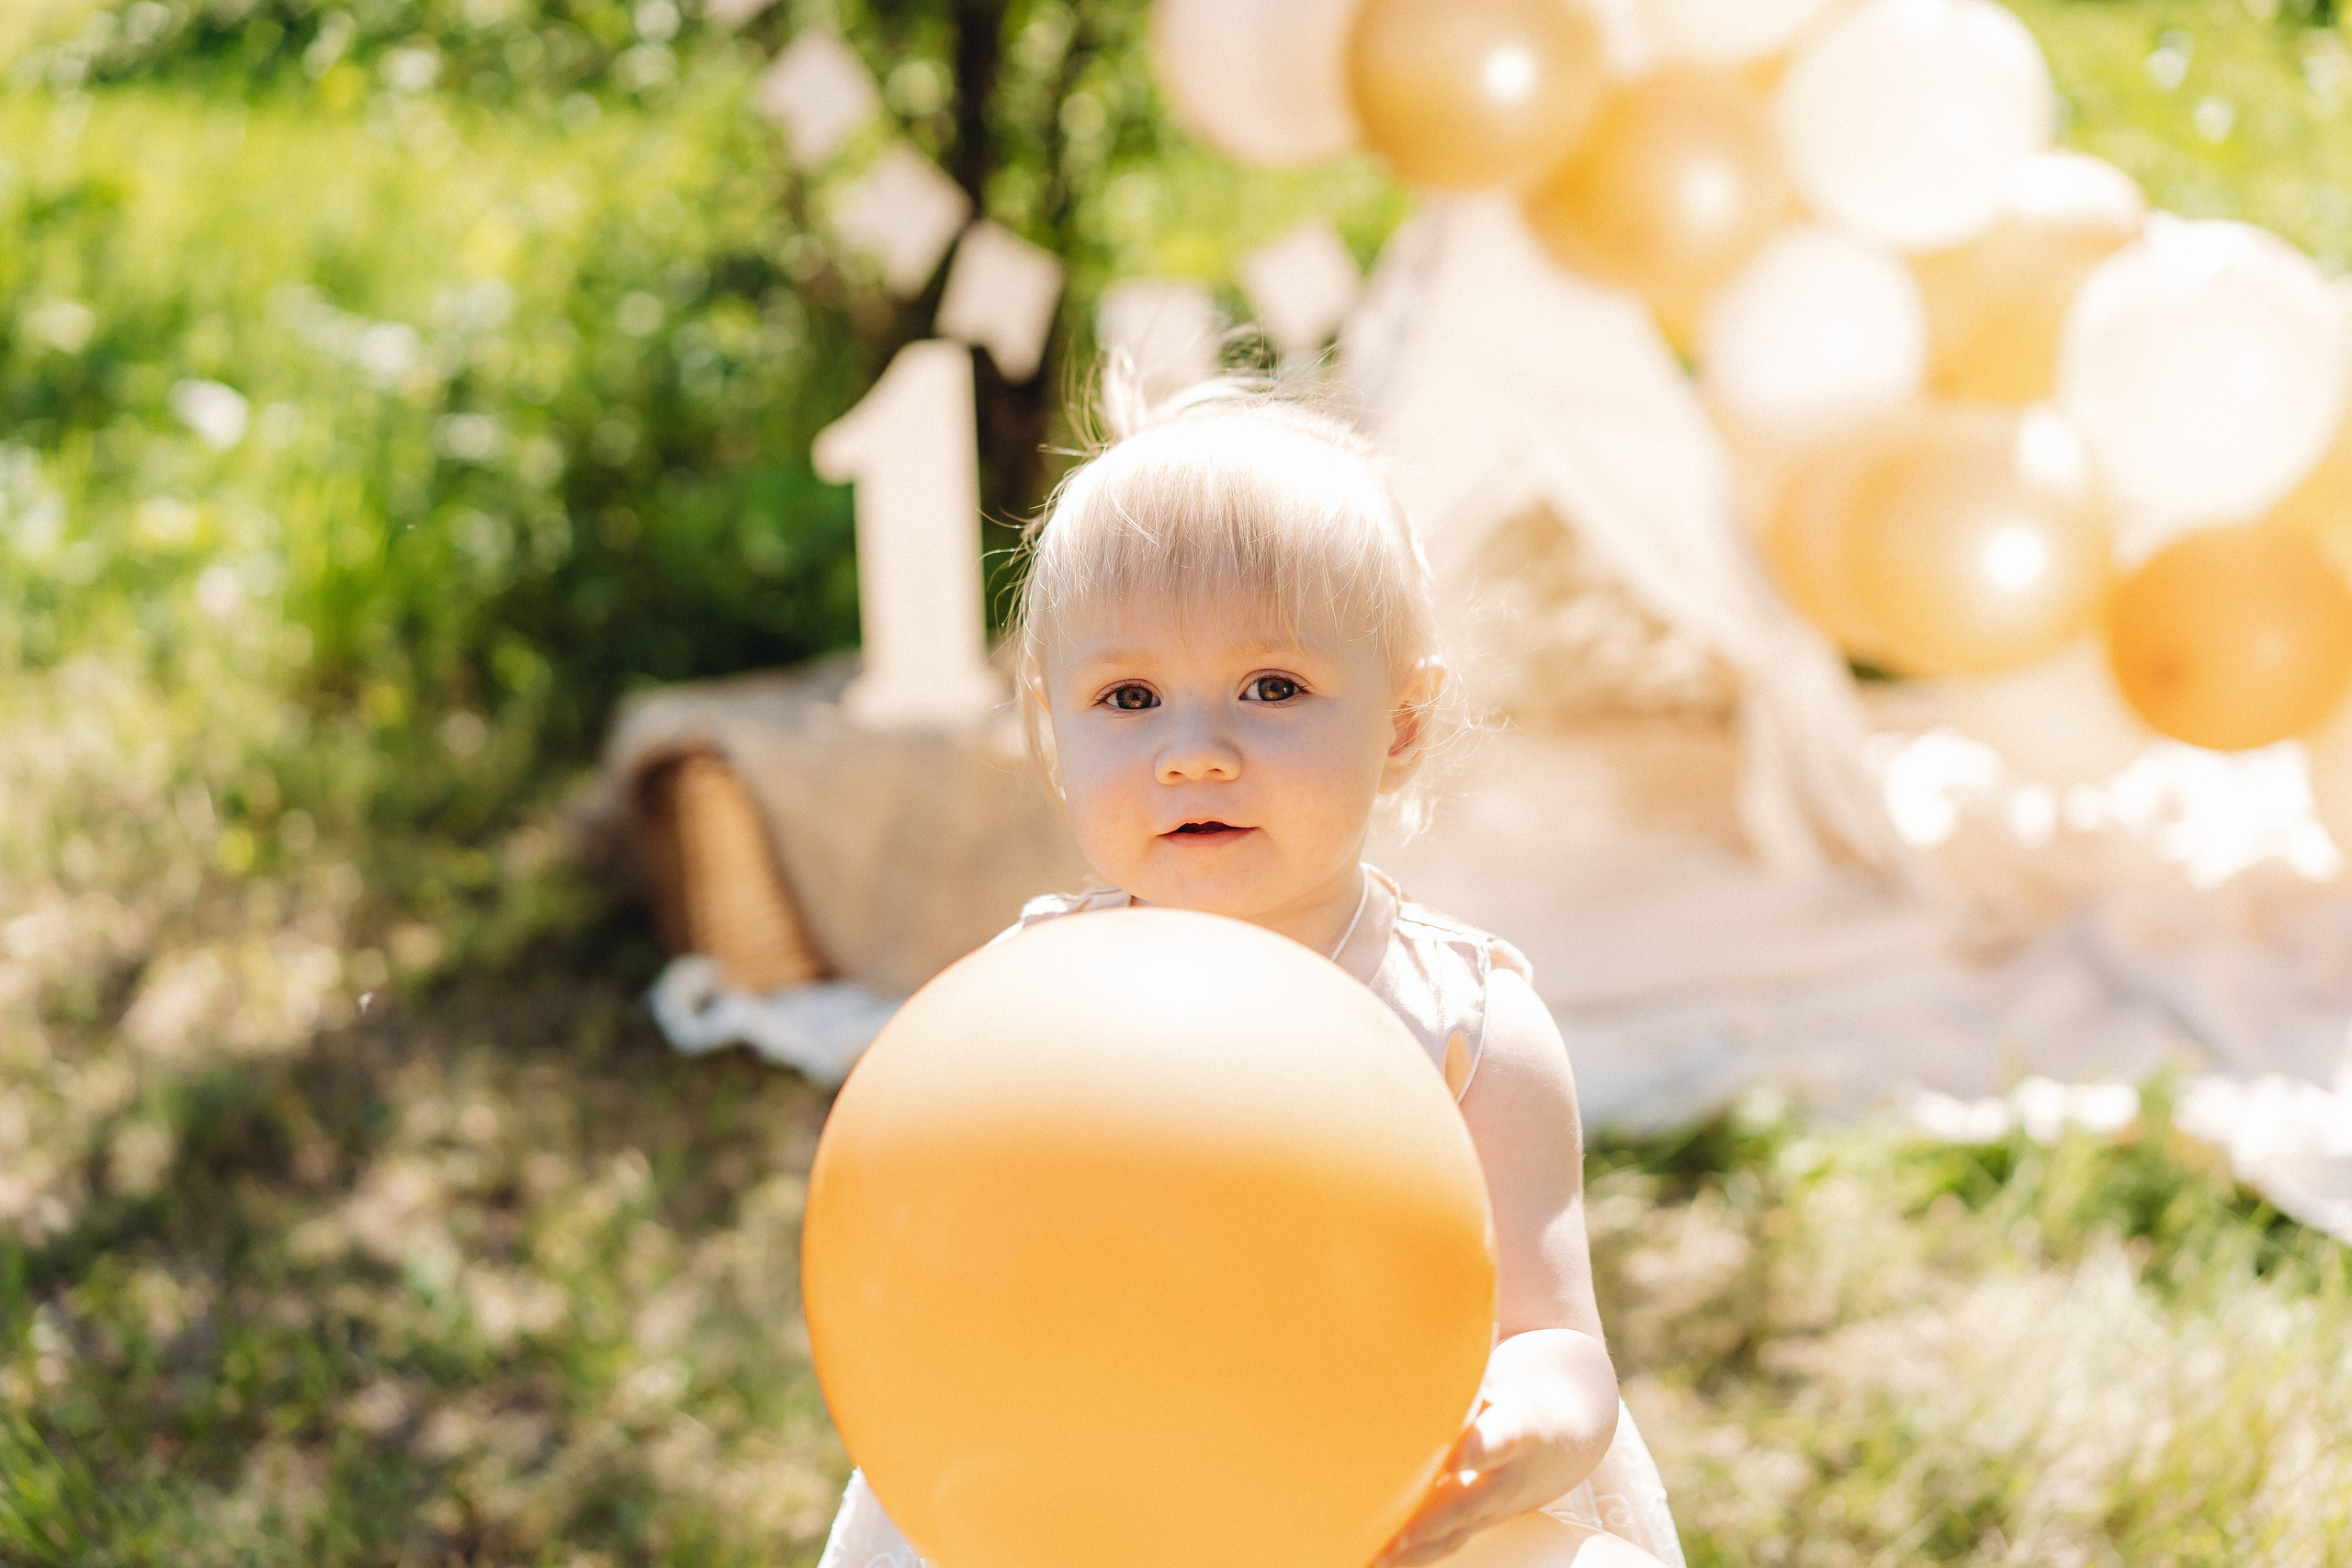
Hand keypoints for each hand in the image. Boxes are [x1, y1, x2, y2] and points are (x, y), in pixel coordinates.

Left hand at [1376, 1395, 1555, 1567]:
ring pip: (1453, 1534)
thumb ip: (1463, 1377)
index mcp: (1517, 1429)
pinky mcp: (1475, 1526)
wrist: (1560, 1442)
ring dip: (1413, 1549)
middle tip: (1396, 1534)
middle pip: (1470, 1502)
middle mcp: (1506, 1478)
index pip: (1498, 1440)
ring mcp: (1492, 1509)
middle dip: (1432, 1520)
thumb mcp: (1499, 1378)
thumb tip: (1413, 1355)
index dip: (1473, 1450)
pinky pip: (1443, 1545)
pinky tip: (1375, 1560)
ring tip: (1375, 1557)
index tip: (1448, 1458)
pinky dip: (1409, 1556)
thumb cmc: (1512, 1399)